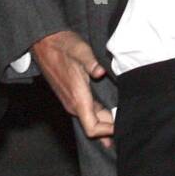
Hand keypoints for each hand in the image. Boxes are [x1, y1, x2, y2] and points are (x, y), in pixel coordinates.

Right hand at [31, 29, 113, 147]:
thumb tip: (100, 72)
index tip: (122, 127)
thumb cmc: (63, 46)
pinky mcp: (72, 96)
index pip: (92, 128)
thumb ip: (91, 62)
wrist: (45, 43)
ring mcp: (72, 101)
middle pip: (94, 126)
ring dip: (106, 122)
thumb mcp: (80, 50)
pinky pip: (88, 112)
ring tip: (123, 121)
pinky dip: (100, 116)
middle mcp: (74, 104)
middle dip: (110, 128)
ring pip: (92, 119)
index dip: (107, 132)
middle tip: (129, 125)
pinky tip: (110, 112)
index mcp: (77, 98)